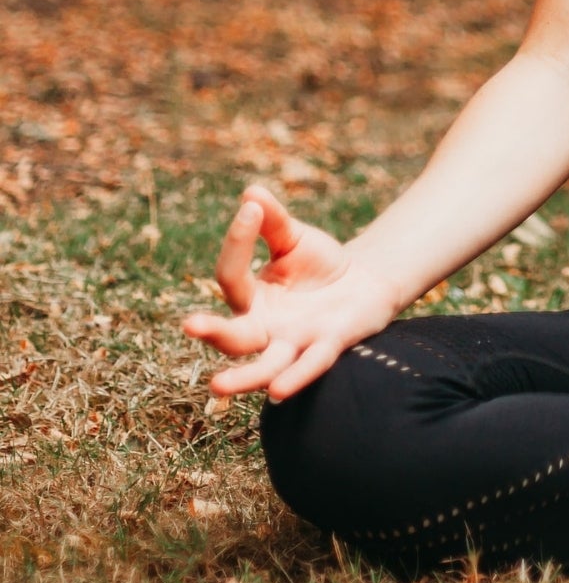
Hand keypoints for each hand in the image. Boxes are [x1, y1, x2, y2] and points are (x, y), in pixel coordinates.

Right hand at [180, 183, 400, 402]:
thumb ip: (273, 221)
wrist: (365, 282)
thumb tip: (251, 192)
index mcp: (250, 298)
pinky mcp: (326, 347)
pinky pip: (309, 366)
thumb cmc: (320, 263)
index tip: (250, 209)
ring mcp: (293, 341)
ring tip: (217, 385)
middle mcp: (264, 327)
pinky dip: (295, 378)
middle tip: (189, 324)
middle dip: (211, 331)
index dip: (237, 241)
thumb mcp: (295, 238)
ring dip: (243, 377)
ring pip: (263, 366)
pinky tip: (279, 390)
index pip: (231, 276)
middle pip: (232, 336)